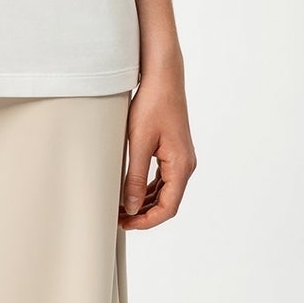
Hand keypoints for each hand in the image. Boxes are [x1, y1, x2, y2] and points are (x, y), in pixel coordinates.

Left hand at [120, 68, 194, 228]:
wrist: (163, 78)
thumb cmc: (153, 105)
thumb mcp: (138, 143)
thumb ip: (134, 177)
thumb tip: (130, 206)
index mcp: (181, 166)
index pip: (168, 207)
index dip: (147, 221)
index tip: (126, 224)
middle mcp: (185, 165)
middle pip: (167, 203)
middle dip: (143, 214)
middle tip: (118, 218)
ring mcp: (181, 159)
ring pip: (164, 192)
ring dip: (144, 202)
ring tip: (120, 207)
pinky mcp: (174, 152)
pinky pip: (162, 179)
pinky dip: (147, 189)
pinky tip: (130, 191)